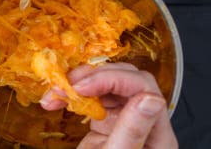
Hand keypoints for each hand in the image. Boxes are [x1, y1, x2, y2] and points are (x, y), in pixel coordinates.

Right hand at [40, 62, 176, 148]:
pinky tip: (56, 101)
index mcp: (157, 134)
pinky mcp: (106, 123)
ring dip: (76, 84)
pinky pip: (92, 97)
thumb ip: (132, 130)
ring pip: (106, 84)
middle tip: (65, 87)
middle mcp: (143, 123)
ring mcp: (125, 121)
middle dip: (91, 77)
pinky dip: (71, 95)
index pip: (142, 87)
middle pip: (125, 79)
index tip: (81, 87)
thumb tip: (150, 98)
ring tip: (55, 95)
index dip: (111, 79)